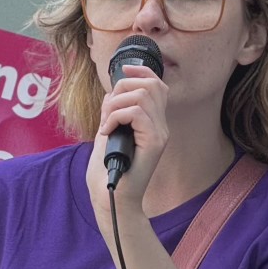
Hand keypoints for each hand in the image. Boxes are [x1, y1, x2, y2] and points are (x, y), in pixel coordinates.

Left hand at [86, 64, 168, 220]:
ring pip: (142, 95)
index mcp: (153, 123)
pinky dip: (115, 116)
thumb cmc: (107, 170)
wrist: (110, 198)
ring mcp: (160, 134)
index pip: (157, 85)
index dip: (141, 72)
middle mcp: (161, 126)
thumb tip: (112, 91)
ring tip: (106, 124)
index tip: (123, 70)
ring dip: (115, 105)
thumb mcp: (109, 132)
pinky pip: (137, 112)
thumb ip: (114, 111)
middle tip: (108, 111)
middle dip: (122, 88)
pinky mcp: (154, 143)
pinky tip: (107, 131)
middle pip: (151, 84)